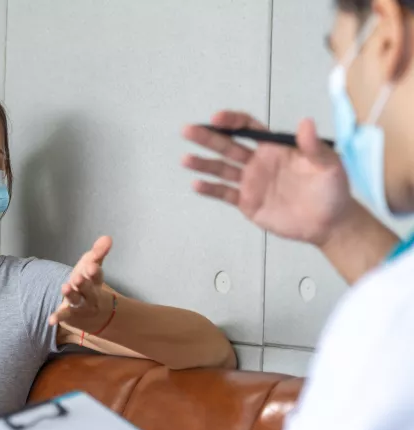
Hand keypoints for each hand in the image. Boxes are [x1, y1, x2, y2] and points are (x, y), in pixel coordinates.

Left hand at [49, 236, 114, 330]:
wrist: (95, 313)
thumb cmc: (90, 283)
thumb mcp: (92, 266)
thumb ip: (98, 252)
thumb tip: (107, 237)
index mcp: (95, 281)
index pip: (97, 275)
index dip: (94, 271)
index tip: (92, 265)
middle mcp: (91, 294)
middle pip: (88, 289)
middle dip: (84, 283)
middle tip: (77, 277)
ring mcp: (82, 305)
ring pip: (77, 300)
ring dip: (71, 295)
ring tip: (65, 288)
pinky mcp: (71, 314)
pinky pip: (65, 316)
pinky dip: (58, 317)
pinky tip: (51, 320)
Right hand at [182, 111, 354, 246]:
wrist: (330, 223)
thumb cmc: (332, 189)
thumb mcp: (329, 164)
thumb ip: (314, 146)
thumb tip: (305, 122)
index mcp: (274, 147)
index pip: (247, 128)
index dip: (231, 121)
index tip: (216, 118)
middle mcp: (258, 162)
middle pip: (227, 145)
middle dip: (207, 137)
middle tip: (188, 130)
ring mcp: (251, 182)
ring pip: (221, 169)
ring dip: (203, 163)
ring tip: (185, 159)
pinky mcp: (247, 203)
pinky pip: (225, 194)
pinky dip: (211, 190)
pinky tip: (196, 185)